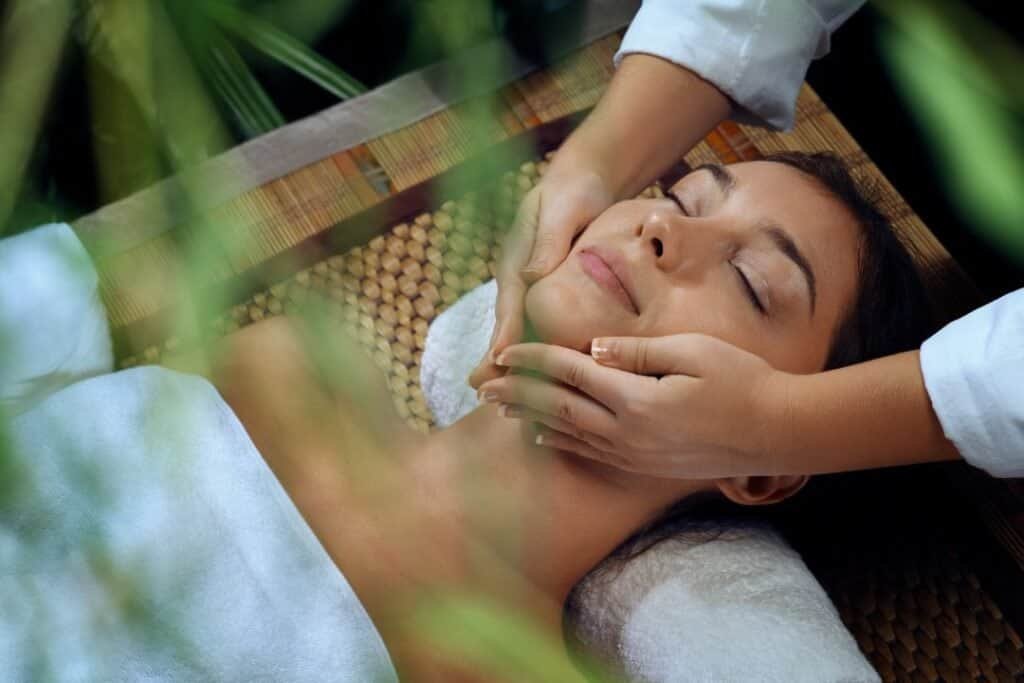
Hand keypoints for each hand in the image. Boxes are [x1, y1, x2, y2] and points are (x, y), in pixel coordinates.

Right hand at [469, 167, 612, 388]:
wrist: (582, 180)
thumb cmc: (572, 192)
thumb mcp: (562, 210)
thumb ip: (548, 240)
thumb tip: (533, 275)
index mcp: (517, 262)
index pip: (510, 305)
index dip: (504, 334)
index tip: (496, 361)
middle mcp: (519, 280)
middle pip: (508, 325)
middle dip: (496, 358)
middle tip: (483, 391)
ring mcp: (531, 288)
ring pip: (521, 330)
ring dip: (515, 361)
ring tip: (508, 398)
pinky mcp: (548, 293)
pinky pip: (541, 325)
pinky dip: (538, 350)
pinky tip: (543, 377)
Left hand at [475, 335, 797, 478]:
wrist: (778, 433)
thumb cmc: (743, 381)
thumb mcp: (693, 352)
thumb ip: (638, 351)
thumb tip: (593, 349)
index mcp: (635, 399)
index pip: (569, 374)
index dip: (532, 360)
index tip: (502, 351)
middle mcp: (626, 433)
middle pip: (556, 409)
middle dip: (516, 394)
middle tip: (481, 384)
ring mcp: (634, 454)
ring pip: (567, 435)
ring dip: (530, 419)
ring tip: (500, 408)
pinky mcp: (644, 465)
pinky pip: (590, 453)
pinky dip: (560, 442)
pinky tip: (544, 437)